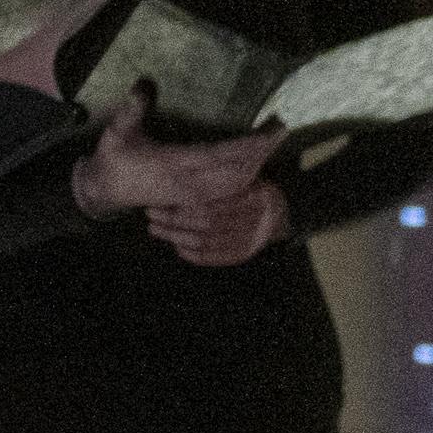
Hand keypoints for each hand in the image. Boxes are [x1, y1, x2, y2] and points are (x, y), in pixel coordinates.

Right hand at [69, 103, 279, 223]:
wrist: (103, 192)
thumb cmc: (113, 158)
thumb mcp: (116, 131)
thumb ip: (132, 108)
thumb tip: (144, 83)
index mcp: (172, 163)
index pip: (217, 155)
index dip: (246, 145)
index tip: (269, 132)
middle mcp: (187, 181)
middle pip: (235, 170)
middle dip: (261, 152)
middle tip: (282, 129)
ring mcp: (192, 194)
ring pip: (235, 182)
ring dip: (257, 163)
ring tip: (273, 142)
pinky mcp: (193, 199)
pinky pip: (227, 191)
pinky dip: (246, 177)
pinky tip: (257, 165)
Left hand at [149, 181, 291, 269]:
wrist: (281, 215)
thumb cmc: (254, 191)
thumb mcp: (246, 178)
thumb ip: (224, 179)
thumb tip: (184, 175)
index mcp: (257, 196)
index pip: (213, 204)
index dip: (185, 204)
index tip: (164, 198)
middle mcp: (255, 220)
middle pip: (205, 223)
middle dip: (174, 220)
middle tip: (151, 213)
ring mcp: (250, 240)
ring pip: (205, 242)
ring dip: (176, 237)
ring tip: (155, 229)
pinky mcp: (244, 254)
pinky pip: (214, 257)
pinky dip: (192, 254)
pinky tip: (175, 246)